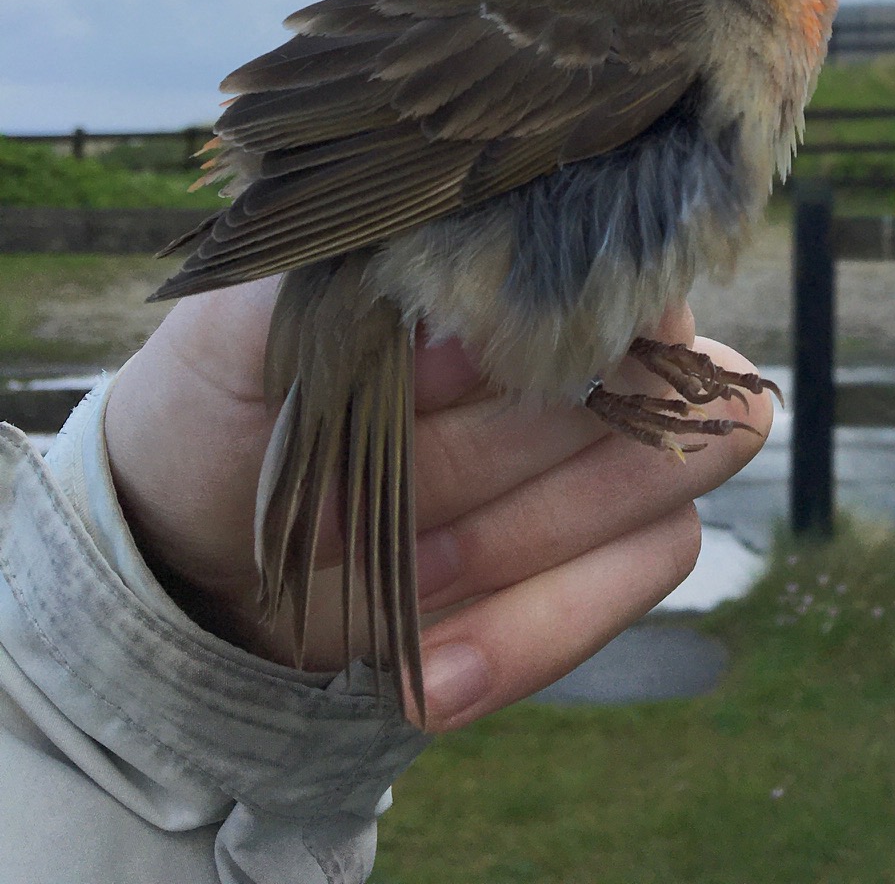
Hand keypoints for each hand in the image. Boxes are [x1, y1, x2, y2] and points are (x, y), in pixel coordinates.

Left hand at [103, 282, 769, 730]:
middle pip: (657, 382)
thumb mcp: (237, 330)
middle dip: (504, 457)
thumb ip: (341, 288)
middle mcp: (588, 335)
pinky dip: (531, 635)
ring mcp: (606, 447)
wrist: (196, 549)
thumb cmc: (227, 401)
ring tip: (393, 587)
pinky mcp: (600, 554)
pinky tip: (430, 677)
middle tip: (364, 504)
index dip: (557, 319)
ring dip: (522, 548)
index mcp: (517, 249)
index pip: (622, 252)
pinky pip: (632, 585)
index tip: (437, 373)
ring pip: (665, 487)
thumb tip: (459, 317)